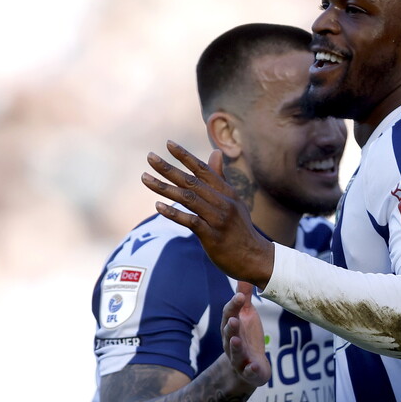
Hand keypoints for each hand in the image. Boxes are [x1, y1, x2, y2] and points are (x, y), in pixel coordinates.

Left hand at [142, 143, 275, 286]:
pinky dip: (174, 214)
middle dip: (168, 168)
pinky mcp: (213, 237)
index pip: (203, 169)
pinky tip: (158, 207)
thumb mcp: (234, 201)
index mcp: (226, 192)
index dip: (185, 156)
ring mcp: (218, 219)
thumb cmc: (240, 229)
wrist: (255, 258)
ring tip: (145, 179)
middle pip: (191, 181)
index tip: (168, 143)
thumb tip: (215, 152)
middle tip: (150, 157)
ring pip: (188, 199)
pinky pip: (191, 221)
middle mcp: (222, 202)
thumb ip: (220, 178)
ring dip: (165, 188)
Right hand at [222, 280, 270, 387]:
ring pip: (235, 353)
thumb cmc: (248, 336)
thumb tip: (244, 274)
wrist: (252, 366)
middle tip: (233, 320)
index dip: (233, 305)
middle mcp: (231, 342)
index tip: (240, 296)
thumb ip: (244, 297)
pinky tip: (253, 366)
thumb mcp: (247, 315)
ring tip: (237, 340)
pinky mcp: (248, 372)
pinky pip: (248, 372)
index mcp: (231, 327)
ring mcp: (239, 358)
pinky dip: (250, 369)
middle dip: (230, 327)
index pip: (229, 314)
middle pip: (228, 334)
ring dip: (235, 347)